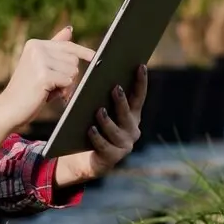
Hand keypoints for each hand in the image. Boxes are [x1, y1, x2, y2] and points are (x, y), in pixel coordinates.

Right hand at [0, 27, 93, 147]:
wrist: (9, 109)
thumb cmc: (27, 90)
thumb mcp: (41, 66)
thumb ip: (55, 48)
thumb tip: (69, 29)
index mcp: (35, 44)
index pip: (67, 45)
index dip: (82, 52)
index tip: (94, 56)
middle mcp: (37, 48)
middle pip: (73, 59)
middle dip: (68, 75)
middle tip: (52, 86)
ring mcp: (40, 61)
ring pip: (72, 71)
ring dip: (65, 85)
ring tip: (48, 90)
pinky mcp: (43, 75)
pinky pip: (67, 82)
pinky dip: (62, 91)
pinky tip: (47, 94)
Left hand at [54, 65, 146, 185]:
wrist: (83, 157)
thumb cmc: (91, 126)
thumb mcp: (98, 109)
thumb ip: (101, 94)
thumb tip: (99, 70)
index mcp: (131, 115)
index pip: (138, 96)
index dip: (141, 81)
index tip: (140, 65)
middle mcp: (132, 130)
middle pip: (128, 113)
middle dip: (121, 100)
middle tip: (114, 87)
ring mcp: (124, 145)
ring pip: (116, 131)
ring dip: (107, 120)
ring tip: (99, 110)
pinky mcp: (112, 158)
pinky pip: (104, 146)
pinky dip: (97, 137)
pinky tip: (90, 129)